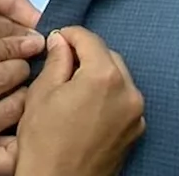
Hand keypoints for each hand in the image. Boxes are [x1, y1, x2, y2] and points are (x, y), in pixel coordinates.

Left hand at [0, 0, 41, 89]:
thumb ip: (4, 33)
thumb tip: (40, 42)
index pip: (16, 2)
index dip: (33, 20)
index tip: (50, 41)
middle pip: (13, 25)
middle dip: (25, 41)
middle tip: (45, 62)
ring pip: (4, 45)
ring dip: (16, 58)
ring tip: (34, 73)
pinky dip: (3, 69)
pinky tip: (17, 81)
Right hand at [0, 36, 42, 175]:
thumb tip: (18, 42)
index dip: (8, 44)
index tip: (24, 44)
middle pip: (1, 76)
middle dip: (20, 68)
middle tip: (21, 69)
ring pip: (14, 107)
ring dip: (24, 98)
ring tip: (18, 95)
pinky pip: (16, 144)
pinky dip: (22, 132)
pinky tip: (17, 125)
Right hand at [15, 28, 144, 175]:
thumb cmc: (45, 144)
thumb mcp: (41, 93)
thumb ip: (56, 60)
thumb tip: (60, 42)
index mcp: (103, 77)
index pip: (89, 39)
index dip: (69, 35)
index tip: (56, 38)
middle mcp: (128, 92)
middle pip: (108, 56)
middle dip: (86, 55)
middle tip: (61, 62)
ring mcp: (136, 114)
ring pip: (118, 78)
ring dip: (98, 75)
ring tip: (73, 87)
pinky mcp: (136, 130)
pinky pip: (123, 100)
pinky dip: (108, 95)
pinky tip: (86, 107)